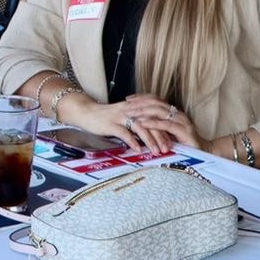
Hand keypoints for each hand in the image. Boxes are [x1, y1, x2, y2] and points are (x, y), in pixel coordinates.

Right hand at [64, 93, 181, 153]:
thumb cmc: (106, 117)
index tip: (173, 140)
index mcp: (136, 108)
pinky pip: (124, 133)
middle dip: (161, 136)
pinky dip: (132, 142)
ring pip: (140, 128)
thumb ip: (137, 122)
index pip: (155, 117)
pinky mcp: (111, 124)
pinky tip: (138, 150)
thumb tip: (151, 134)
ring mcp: (120, 117)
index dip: (164, 128)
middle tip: (168, 148)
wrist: (86, 112)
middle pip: (150, 122)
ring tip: (157, 152)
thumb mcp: (125, 116)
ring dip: (150, 140)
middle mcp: (130, 111)